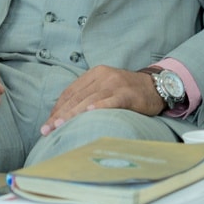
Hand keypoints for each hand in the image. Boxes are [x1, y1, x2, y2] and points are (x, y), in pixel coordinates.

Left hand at [40, 65, 163, 135]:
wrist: (156, 86)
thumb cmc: (128, 91)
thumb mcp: (106, 88)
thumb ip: (89, 95)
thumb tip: (66, 115)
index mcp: (94, 74)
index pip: (70, 92)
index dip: (57, 108)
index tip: (48, 123)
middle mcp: (103, 76)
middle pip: (76, 97)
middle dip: (60, 114)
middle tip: (47, 129)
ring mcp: (115, 84)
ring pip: (89, 100)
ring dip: (72, 114)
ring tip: (60, 126)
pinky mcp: (127, 94)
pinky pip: (110, 101)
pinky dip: (98, 107)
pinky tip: (88, 114)